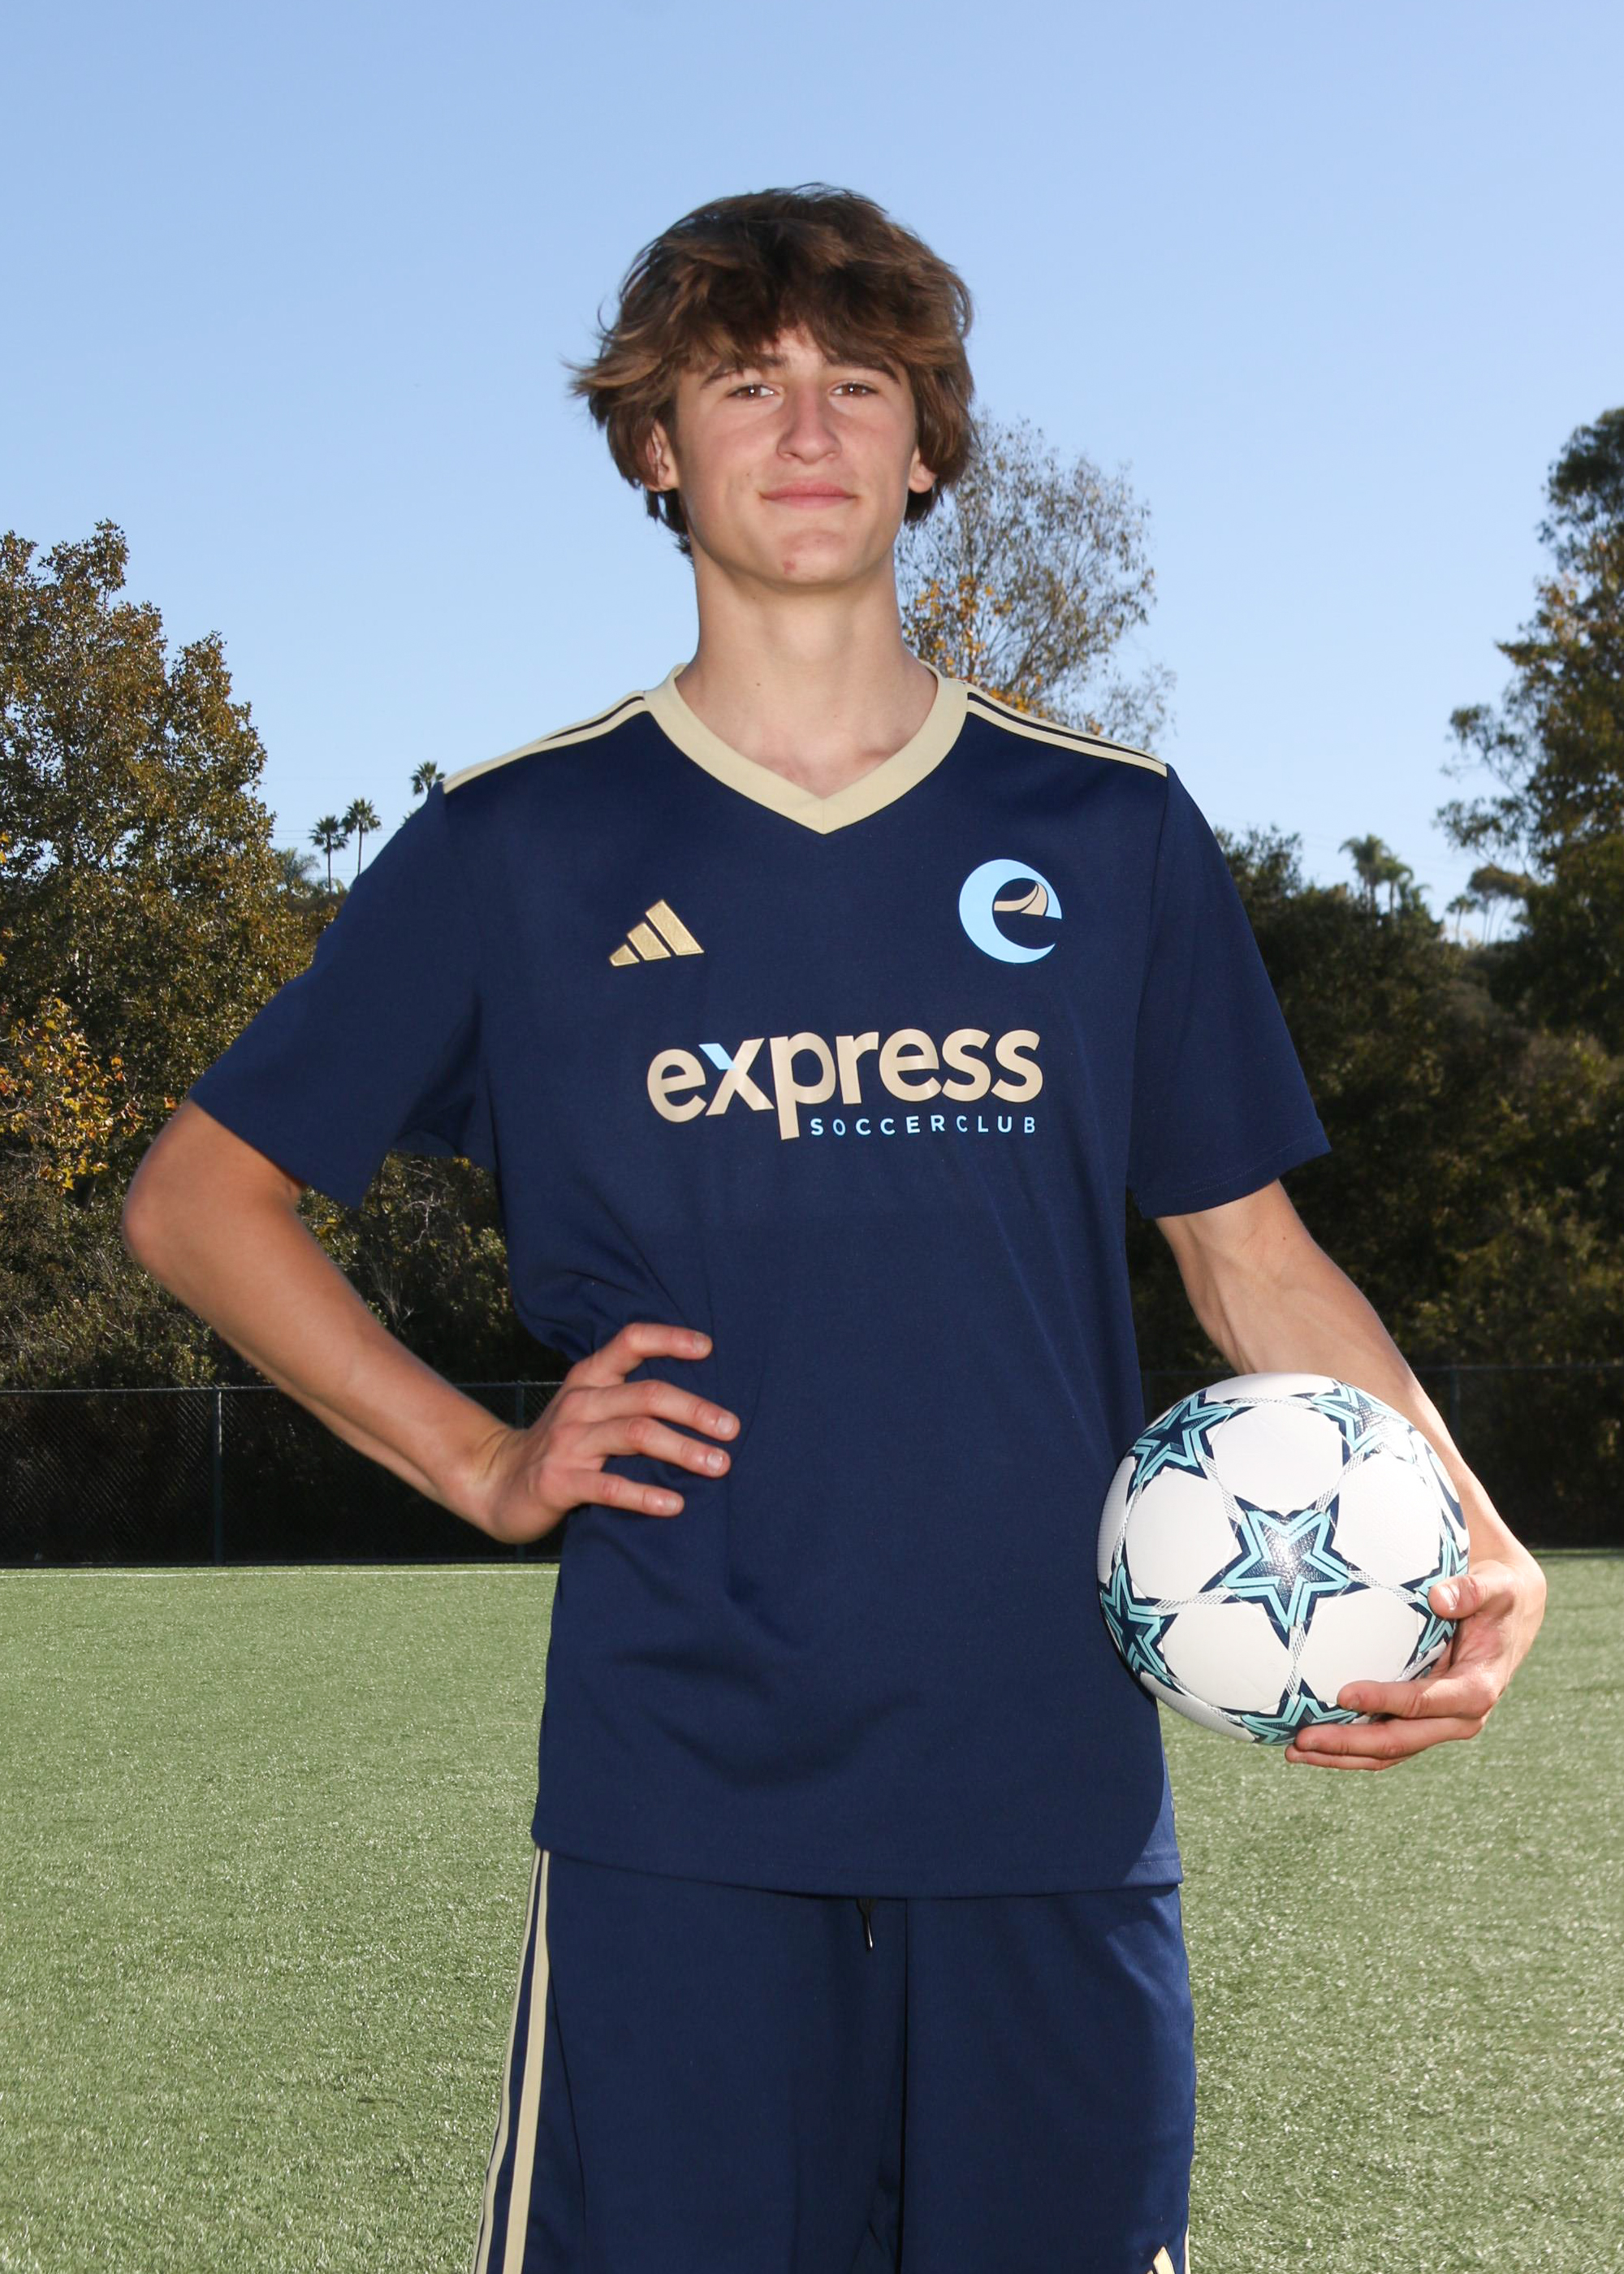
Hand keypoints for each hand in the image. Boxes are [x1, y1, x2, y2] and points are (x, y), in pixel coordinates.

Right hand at [468, 1321, 738, 1545]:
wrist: (495, 1481)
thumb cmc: (561, 1445)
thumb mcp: (587, 1407)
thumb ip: (628, 1396)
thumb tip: (699, 1401)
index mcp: (589, 1378)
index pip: (629, 1341)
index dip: (669, 1339)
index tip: (709, 1348)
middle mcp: (580, 1403)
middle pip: (646, 1394)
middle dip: (695, 1410)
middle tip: (732, 1429)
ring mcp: (568, 1442)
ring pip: (636, 1435)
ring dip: (683, 1449)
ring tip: (718, 1465)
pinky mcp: (560, 1481)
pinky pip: (610, 1486)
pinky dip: (645, 1495)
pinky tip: (674, 1504)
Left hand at [1284, 1554, 1547, 1769]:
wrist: (1511, 1616)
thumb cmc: (1500, 1595)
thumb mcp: (1498, 1587)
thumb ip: (1473, 1590)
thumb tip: (1439, 1598)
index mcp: (1477, 1688)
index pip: (1425, 1702)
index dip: (1385, 1701)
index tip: (1343, 1693)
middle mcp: (1459, 1717)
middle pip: (1400, 1741)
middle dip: (1350, 1744)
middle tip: (1302, 1739)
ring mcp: (1438, 1724)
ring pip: (1388, 1752)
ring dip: (1342, 1756)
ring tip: (1295, 1750)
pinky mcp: (1422, 1722)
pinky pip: (1384, 1743)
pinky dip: (1349, 1747)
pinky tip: (1312, 1743)